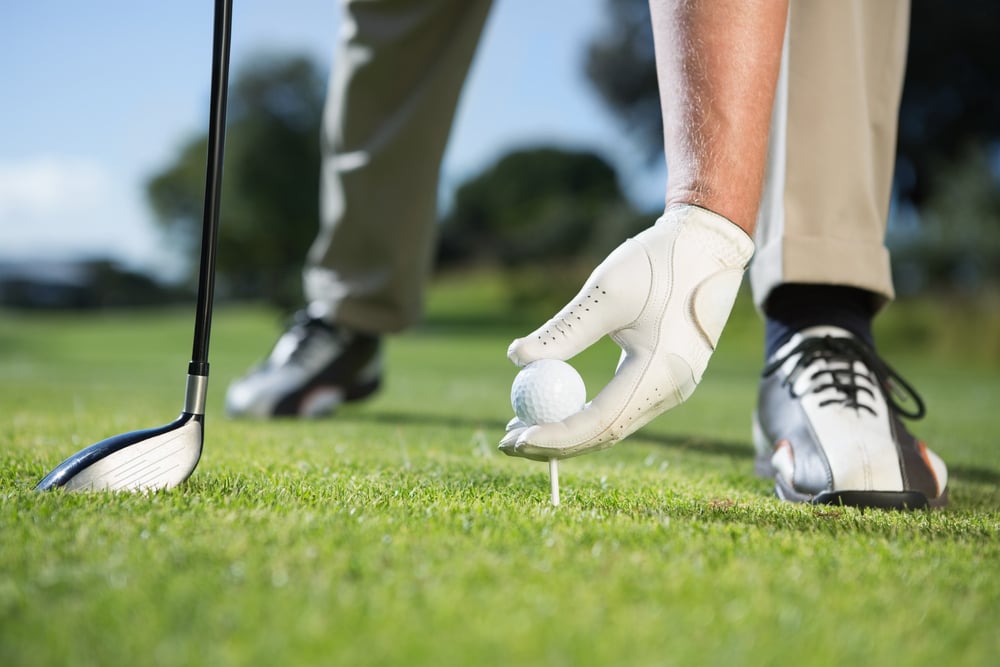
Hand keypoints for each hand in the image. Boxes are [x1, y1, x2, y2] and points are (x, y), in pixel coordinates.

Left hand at [498, 205, 753, 460]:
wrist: (708, 246)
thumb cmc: (659, 263)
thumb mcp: (605, 293)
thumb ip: (563, 331)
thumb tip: (516, 358)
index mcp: (660, 372)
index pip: (599, 422)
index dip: (554, 435)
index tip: (513, 439)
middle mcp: (670, 390)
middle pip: (605, 434)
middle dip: (554, 444)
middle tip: (507, 443)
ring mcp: (672, 387)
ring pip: (612, 425)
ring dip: (567, 431)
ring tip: (519, 427)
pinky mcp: (667, 378)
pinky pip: (621, 408)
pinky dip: (586, 413)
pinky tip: (554, 407)